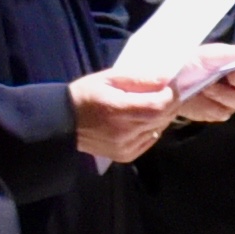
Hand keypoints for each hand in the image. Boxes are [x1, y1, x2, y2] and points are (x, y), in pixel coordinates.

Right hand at [69, 70, 186, 162]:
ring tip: (154, 104)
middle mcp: (124, 132)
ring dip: (162, 116)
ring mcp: (125, 147)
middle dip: (171, 103)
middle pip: (162, 118)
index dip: (171, 94)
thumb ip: (139, 78)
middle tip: (167, 92)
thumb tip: (166, 78)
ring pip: (158, 129)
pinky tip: (143, 120)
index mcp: (118, 110)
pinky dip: (153, 129)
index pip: (159, 105)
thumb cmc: (86, 94)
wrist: (63, 121)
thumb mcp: (109, 77)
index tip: (171, 84)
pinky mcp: (125, 155)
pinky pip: (150, 141)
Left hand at [172, 56, 234, 123]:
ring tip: (203, 87)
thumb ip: (228, 53)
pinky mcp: (217, 113)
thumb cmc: (193, 63)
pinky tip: (199, 97)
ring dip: (219, 95)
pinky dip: (209, 105)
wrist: (172, 79)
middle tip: (217, 80)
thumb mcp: (208, 55)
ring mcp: (229, 103)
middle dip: (233, 87)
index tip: (233, 72)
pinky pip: (220, 113)